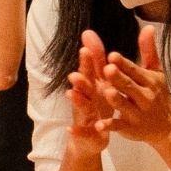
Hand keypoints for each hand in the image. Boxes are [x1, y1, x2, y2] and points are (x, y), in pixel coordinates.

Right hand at [65, 31, 116, 155]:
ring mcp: (85, 115)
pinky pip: (82, 132)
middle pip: (84, 86)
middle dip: (80, 77)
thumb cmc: (98, 106)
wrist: (92, 138)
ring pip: (81, 106)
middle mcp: (87, 97)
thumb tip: (90, 32)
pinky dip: (76, 131)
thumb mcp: (101, 82)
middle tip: (76, 68)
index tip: (86, 44)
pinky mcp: (86, 133)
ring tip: (70, 93)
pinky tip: (69, 129)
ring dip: (76, 100)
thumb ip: (98, 59)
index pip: (91, 68)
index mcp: (94, 85)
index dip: (89, 58)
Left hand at [99, 24, 170, 146]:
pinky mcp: (130, 128)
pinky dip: (110, 125)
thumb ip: (149, 51)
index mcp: (149, 81)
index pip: (135, 71)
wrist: (168, 126)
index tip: (113, 55)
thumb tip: (148, 27)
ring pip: (124, 105)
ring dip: (116, 99)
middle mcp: (144, 97)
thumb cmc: (158, 94)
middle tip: (107, 69)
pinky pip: (119, 126)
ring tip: (106, 92)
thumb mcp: (156, 72)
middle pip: (129, 86)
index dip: (124, 64)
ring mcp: (137, 113)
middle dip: (119, 78)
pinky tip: (99, 125)